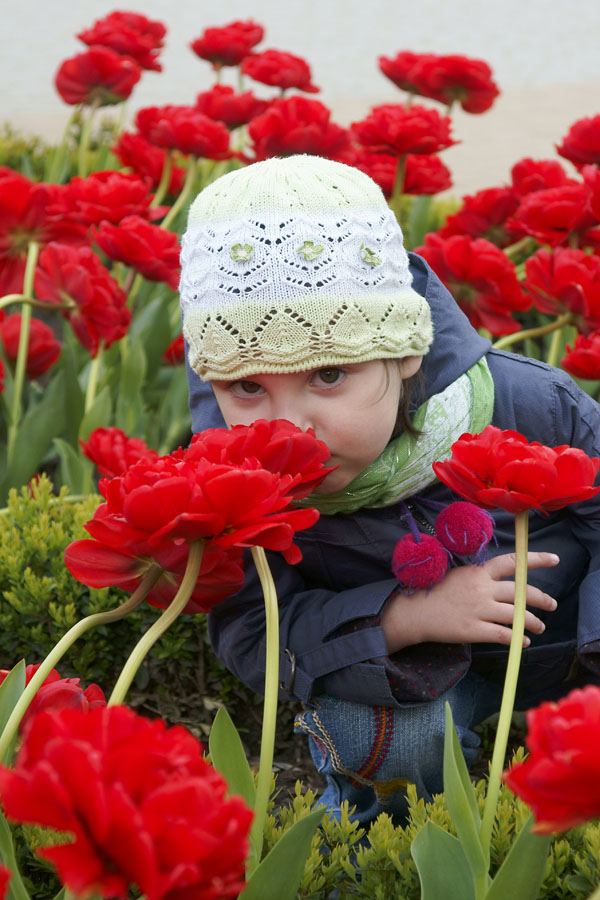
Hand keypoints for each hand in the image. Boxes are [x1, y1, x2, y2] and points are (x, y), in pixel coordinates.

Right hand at [381, 551, 558, 651]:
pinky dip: (518, 639)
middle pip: (521, 592)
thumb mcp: (457, 574)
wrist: (412, 612)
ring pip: (517, 615)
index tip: (554, 559)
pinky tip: (524, 642)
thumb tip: (502, 580)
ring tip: (540, 627)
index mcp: (477, 572)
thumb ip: (479, 576)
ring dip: (534, 622)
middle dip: (542, 599)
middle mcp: (481, 588)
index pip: (512, 562)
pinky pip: (504, 635)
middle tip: (552, 605)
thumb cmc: (433, 591)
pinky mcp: (473, 630)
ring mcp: (478, 610)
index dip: (535, 559)